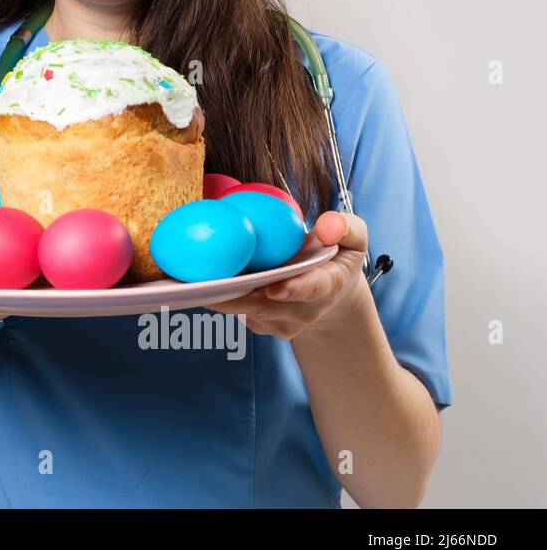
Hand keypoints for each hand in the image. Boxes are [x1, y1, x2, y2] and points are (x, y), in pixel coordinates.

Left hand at [204, 211, 371, 339]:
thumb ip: (347, 227)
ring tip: (195, 280)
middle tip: (208, 282)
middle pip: (266, 306)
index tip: (275, 288)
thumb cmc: (337, 257)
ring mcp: (281, 322)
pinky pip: (237, 311)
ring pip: (246, 310)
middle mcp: (304, 310)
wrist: (331, 293)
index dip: (294, 289)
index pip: (313, 289)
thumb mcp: (353, 238)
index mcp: (328, 284)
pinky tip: (203, 281)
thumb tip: (327, 225)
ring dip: (221, 297)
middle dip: (238, 296)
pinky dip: (220, 297)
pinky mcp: (262, 325)